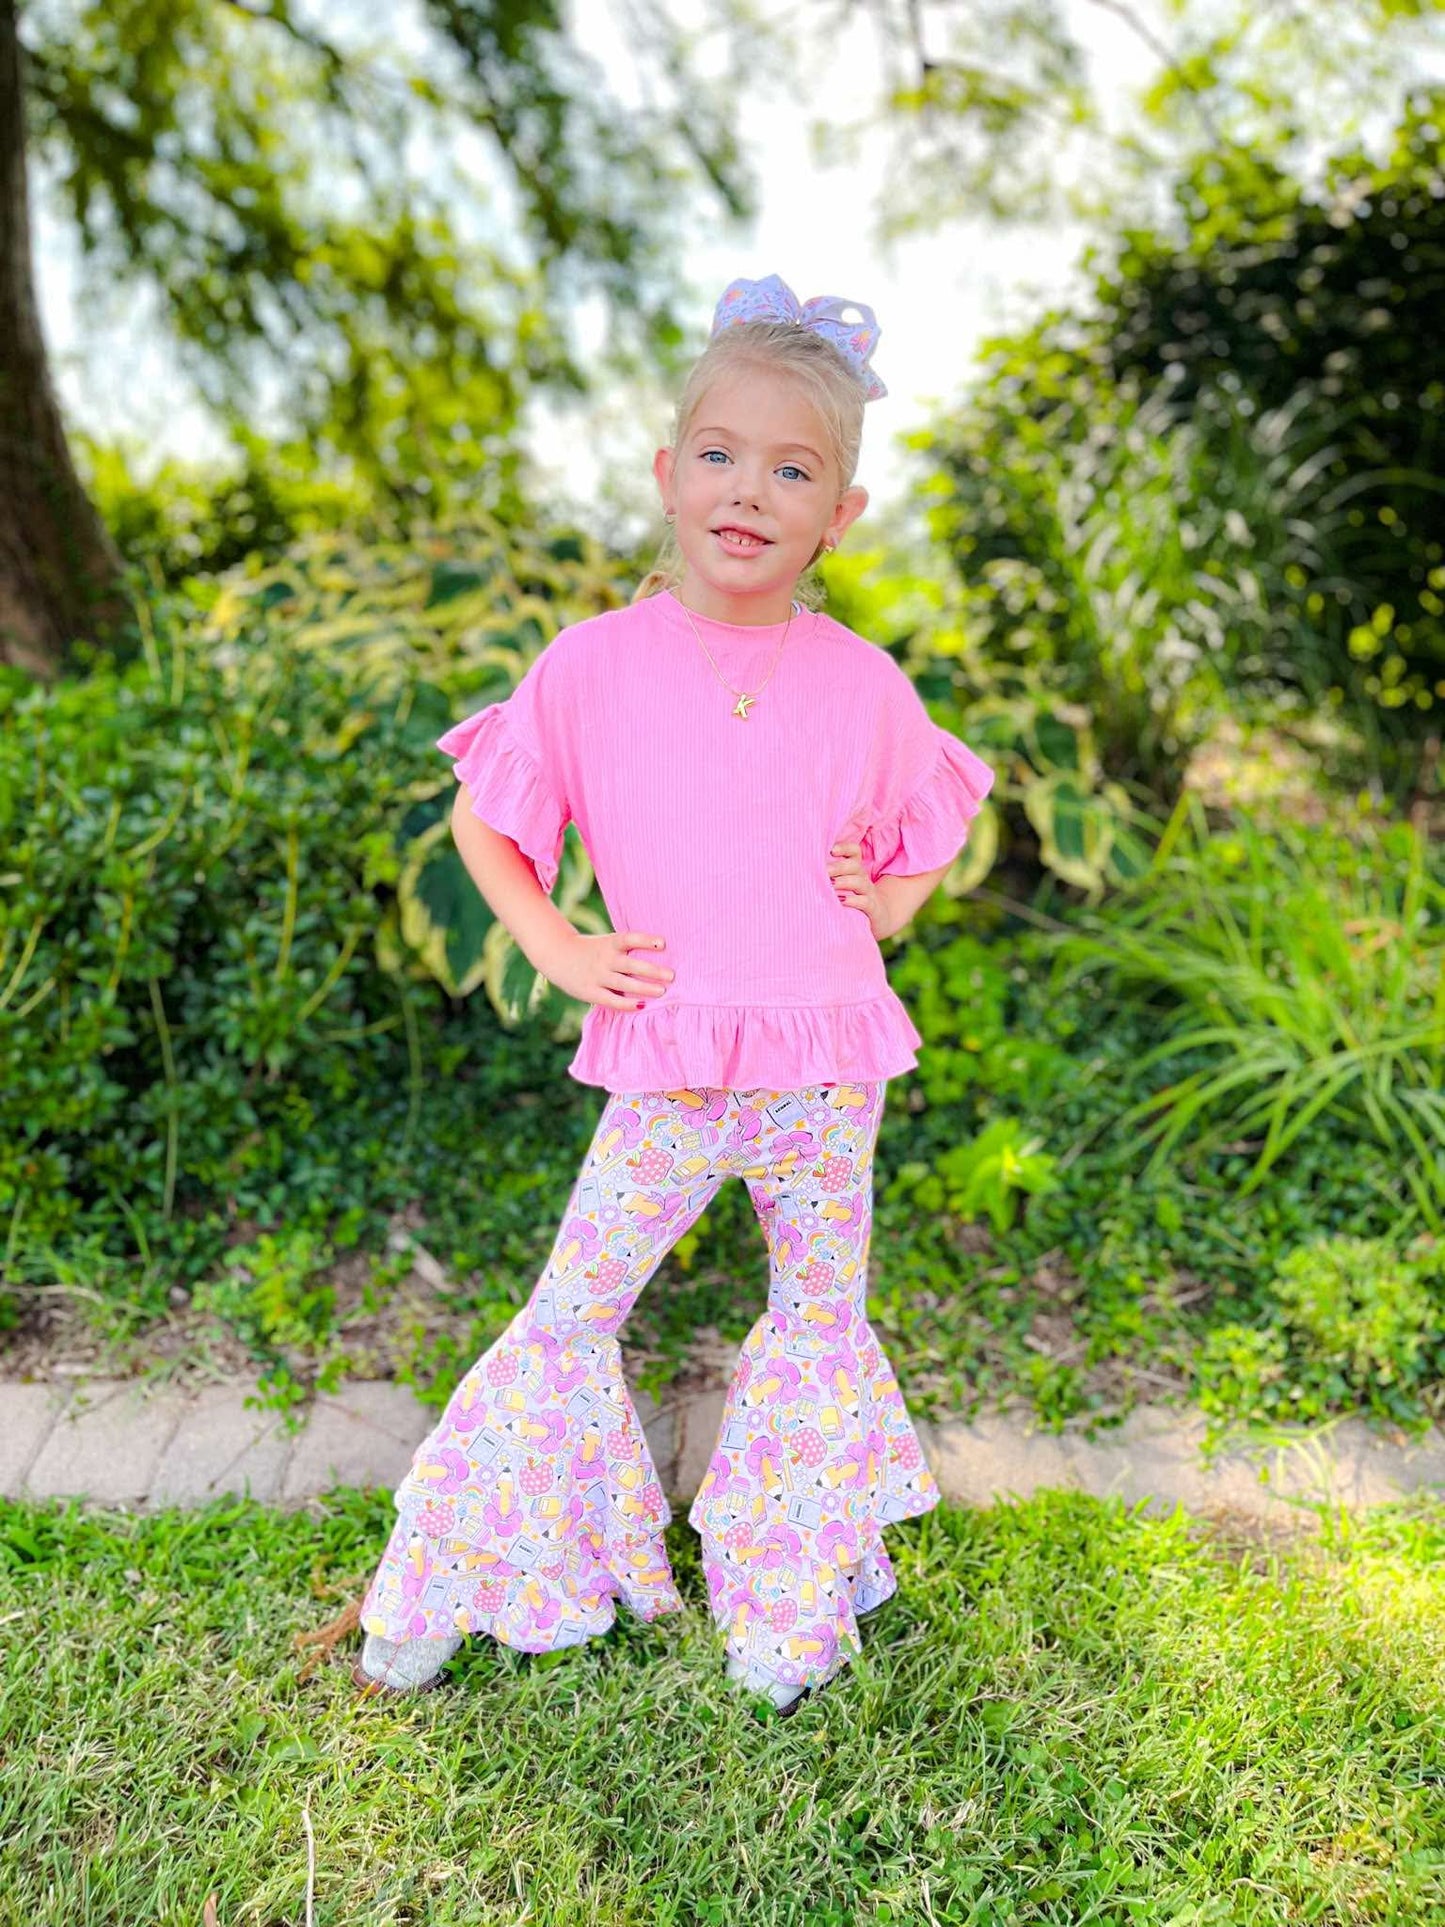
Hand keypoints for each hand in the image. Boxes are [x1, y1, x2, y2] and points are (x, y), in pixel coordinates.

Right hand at [535, 928, 673, 1010]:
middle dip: (653, 971)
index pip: (630, 939)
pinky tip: (642, 1005)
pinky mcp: (591, 992)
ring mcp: (598, 976)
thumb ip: (626, 949)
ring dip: (645, 988)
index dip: (646, 941)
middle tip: (671, 975)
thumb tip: (660, 953)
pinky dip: (627, 1004)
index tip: (663, 944)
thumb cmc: (592, 949)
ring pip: (625, 984)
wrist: (558, 955)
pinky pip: (612, 1000)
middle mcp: (605, 959)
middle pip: (632, 965)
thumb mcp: (606, 942)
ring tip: (662, 991)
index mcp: (610, 943)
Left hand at [828, 840, 886, 939]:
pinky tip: (842, 902)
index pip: (854, 852)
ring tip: (831, 885)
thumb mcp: (842, 886)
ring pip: (860, 882)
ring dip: (844, 882)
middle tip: (824, 871)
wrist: (880, 919)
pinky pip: (865, 902)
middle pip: (855, 866)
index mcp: (854, 870)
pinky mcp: (873, 909)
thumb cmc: (852, 900)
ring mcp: (869, 893)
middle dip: (839, 867)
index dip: (845, 848)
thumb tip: (800, 870)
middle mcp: (862, 879)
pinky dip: (854, 901)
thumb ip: (827, 877)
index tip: (831, 850)